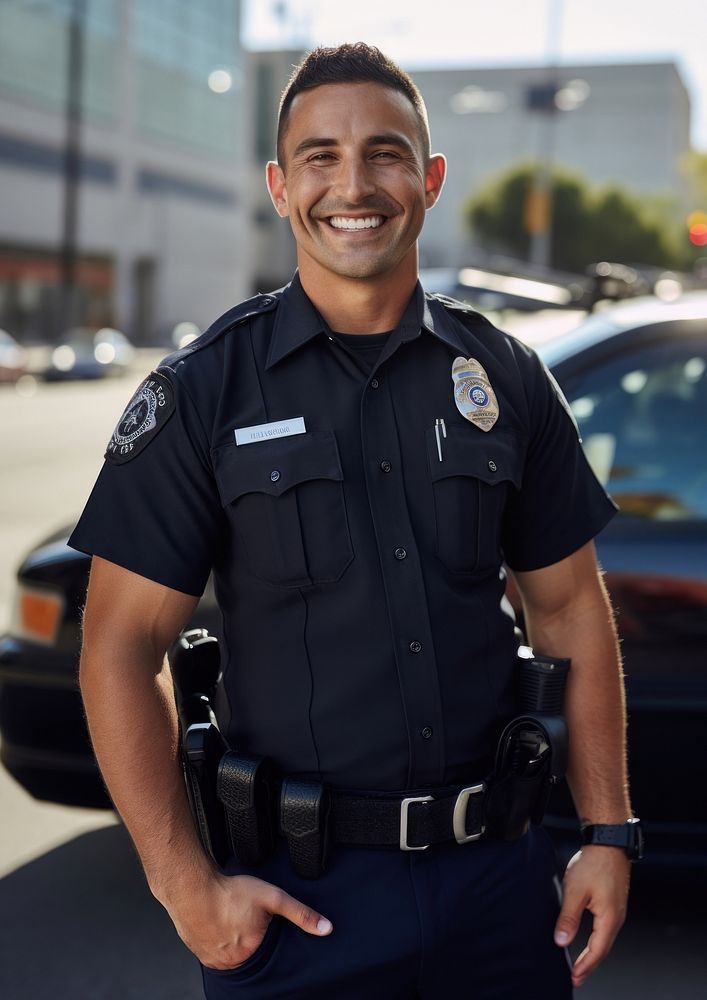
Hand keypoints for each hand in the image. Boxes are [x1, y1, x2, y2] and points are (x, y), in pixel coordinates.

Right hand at [163, 869, 332, 970]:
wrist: (191, 887)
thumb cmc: (229, 891)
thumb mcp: (272, 897)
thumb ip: (300, 913)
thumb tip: (326, 928)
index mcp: (254, 951)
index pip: (269, 952)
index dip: (266, 936)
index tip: (260, 925)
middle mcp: (235, 962)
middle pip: (252, 954)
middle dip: (251, 939)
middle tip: (244, 920)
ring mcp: (216, 961)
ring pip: (233, 955)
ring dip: (235, 943)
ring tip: (232, 922)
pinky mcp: (202, 957)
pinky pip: (217, 955)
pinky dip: (221, 944)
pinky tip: (220, 927)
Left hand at [554, 845, 629, 987]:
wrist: (608, 842)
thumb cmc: (594, 864)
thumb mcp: (575, 891)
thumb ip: (568, 918)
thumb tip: (561, 941)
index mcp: (609, 918)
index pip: (597, 950)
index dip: (585, 966)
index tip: (574, 977)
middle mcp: (617, 917)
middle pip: (603, 948)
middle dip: (589, 964)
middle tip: (577, 977)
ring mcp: (617, 910)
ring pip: (605, 939)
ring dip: (593, 953)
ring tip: (581, 964)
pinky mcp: (614, 902)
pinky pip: (605, 928)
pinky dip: (596, 940)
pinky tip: (588, 941)